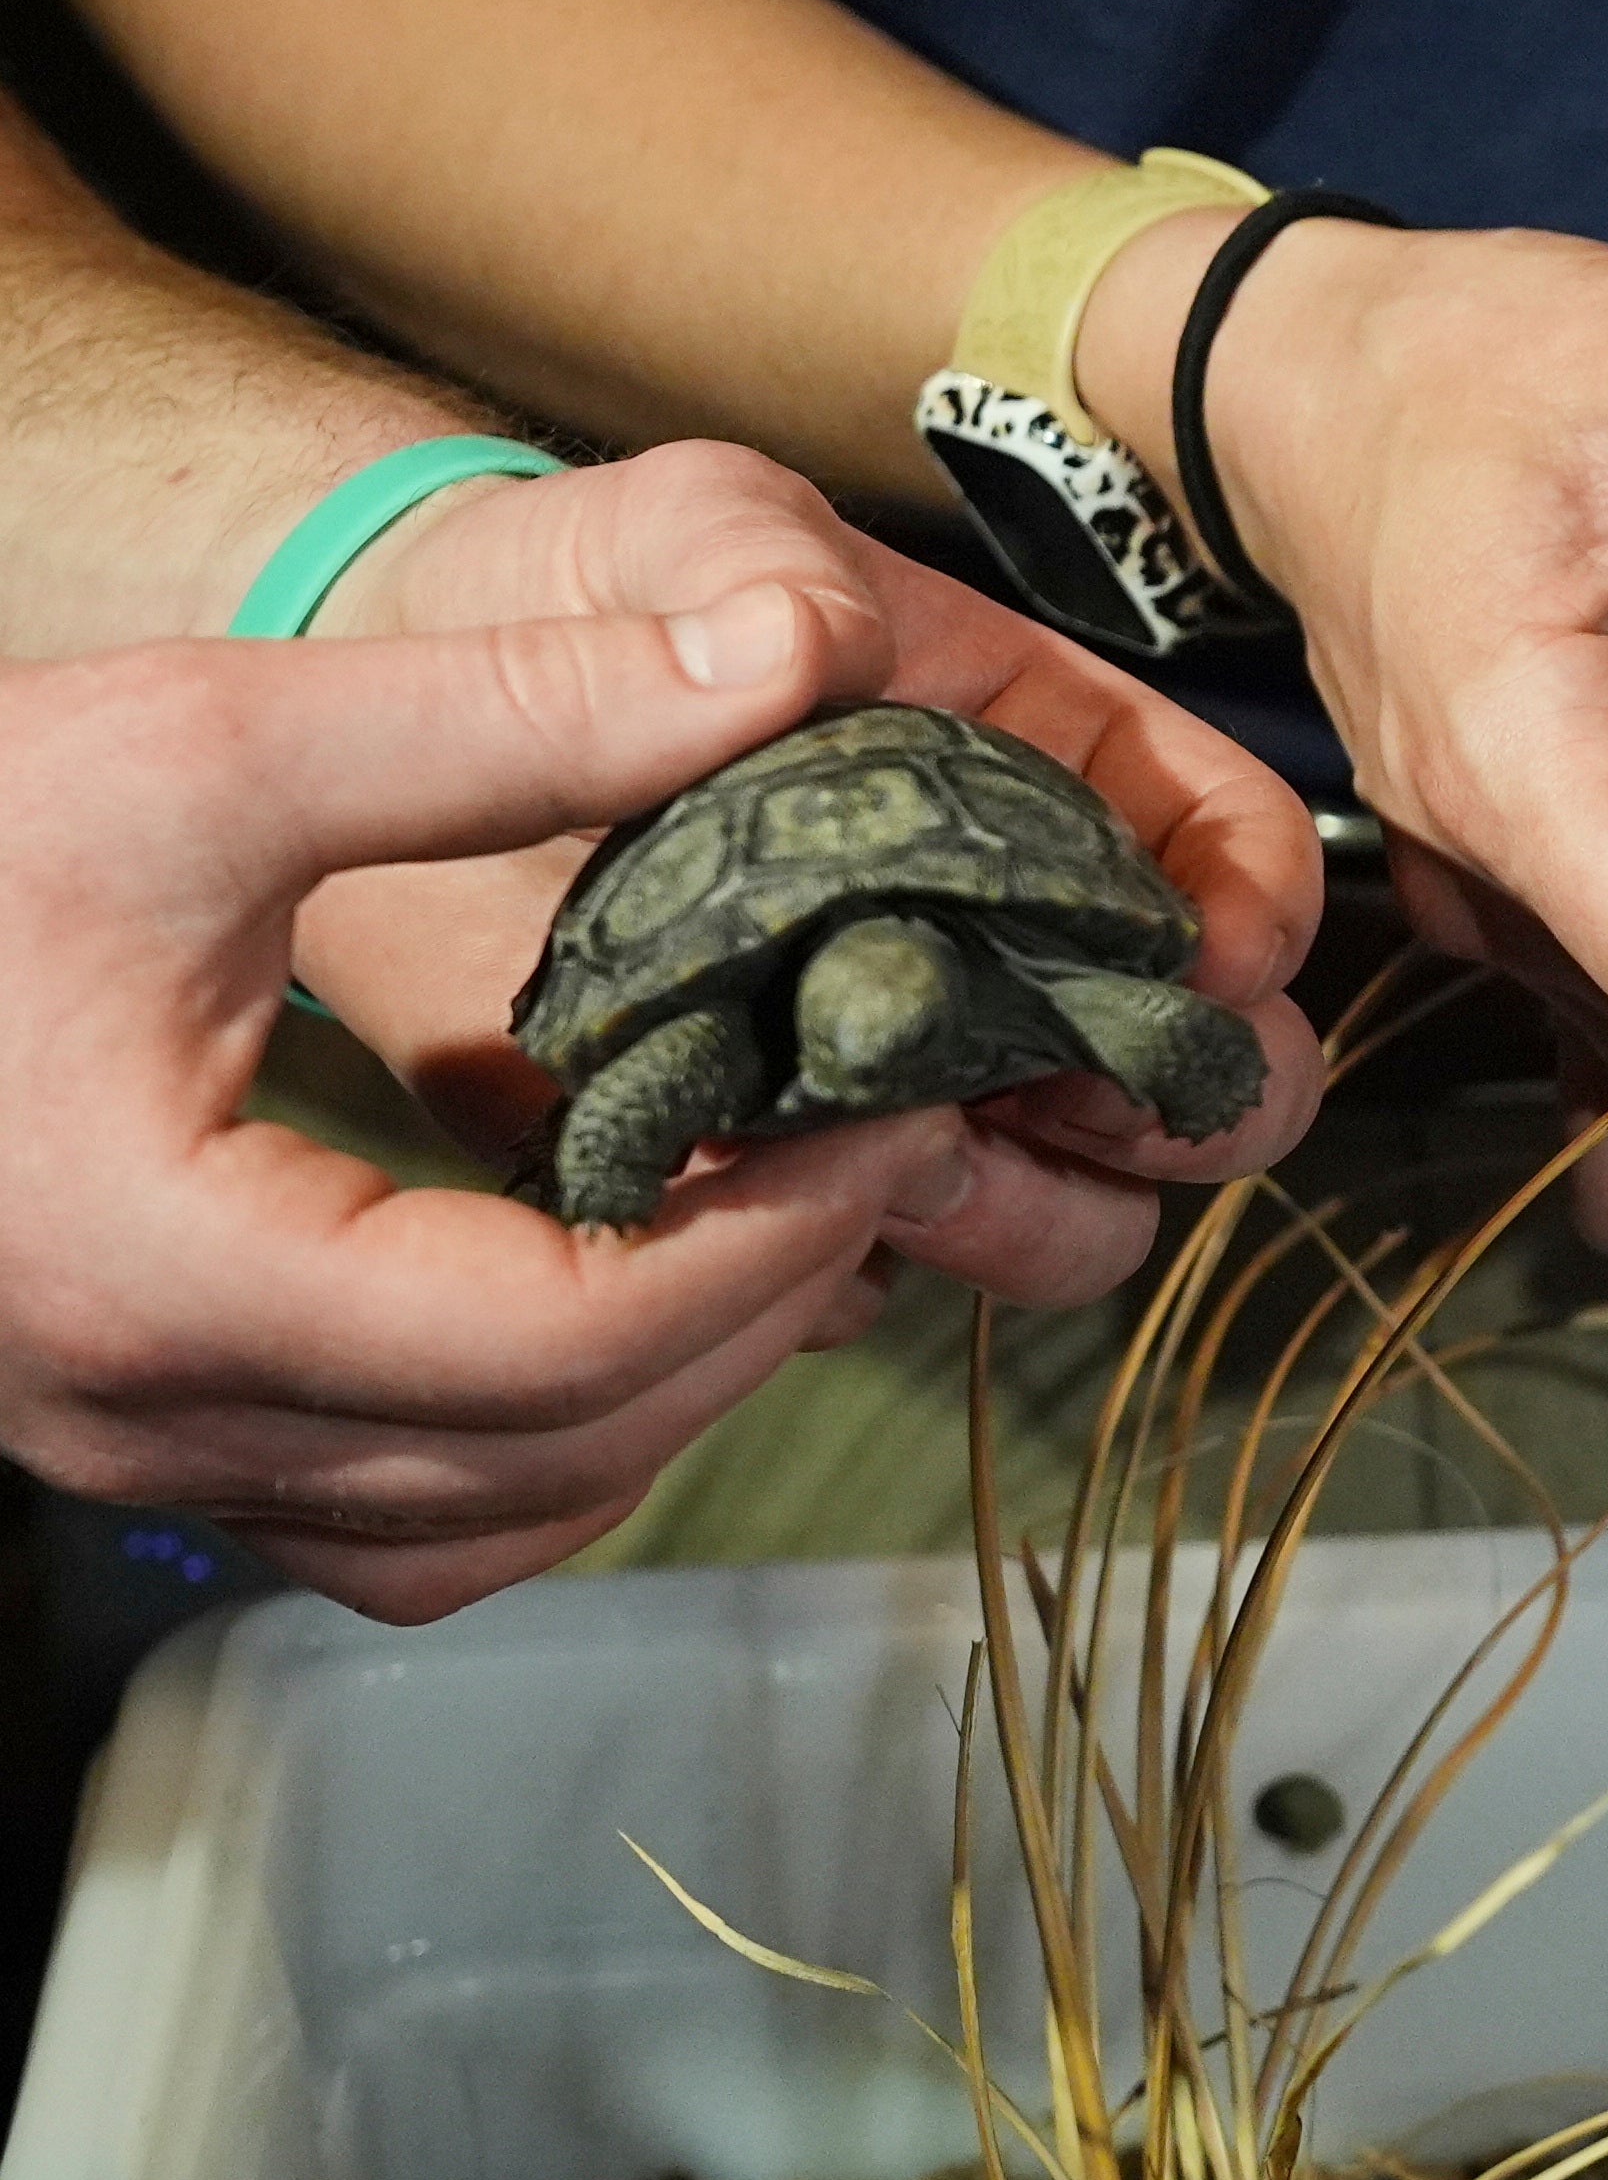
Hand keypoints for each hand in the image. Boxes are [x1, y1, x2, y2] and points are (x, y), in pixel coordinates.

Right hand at [0, 603, 964, 1621]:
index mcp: (167, 1274)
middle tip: (879, 1140)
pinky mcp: (154, 1435)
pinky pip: (406, 1523)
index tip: (891, 1113)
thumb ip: (509, 712)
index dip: (767, 1244)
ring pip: (494, 1520)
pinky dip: (549, 1436)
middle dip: (758, 1305)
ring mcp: (143, 1451)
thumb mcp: (200, 742)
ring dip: (667, 1388)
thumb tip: (787, 656)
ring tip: (771, 1206)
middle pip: (558, 1447)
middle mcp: (147, 1414)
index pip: (556, 1342)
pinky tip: (619, 1287)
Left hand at [281, 441, 1328, 1307]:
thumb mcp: (682, 525)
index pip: (1231, 848)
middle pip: (1203, 1072)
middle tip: (1069, 1091)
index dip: (1256, 916)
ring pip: (1072, 1209)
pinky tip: (754, 1197)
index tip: (1207, 963)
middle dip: (1178, 1105)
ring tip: (908, 1164)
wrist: (385, 698)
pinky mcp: (766, 1172)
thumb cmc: (573, 587)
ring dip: (1029, 1212)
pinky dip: (838, 1266)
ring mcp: (898, 1074)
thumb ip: (757, 562)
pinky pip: (864, 1277)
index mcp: (1043, 770)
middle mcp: (1007, 942)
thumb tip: (827, 642)